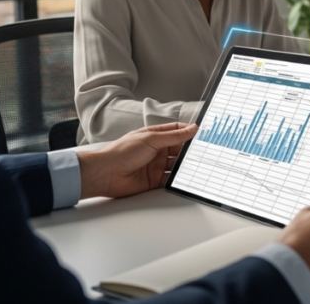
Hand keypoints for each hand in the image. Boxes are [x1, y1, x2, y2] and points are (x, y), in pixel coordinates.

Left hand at [77, 123, 197, 199]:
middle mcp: (156, 150)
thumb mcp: (151, 139)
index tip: (203, 133)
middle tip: (204, 151)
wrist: (105, 174)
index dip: (189, 131)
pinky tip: (186, 178)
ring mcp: (156, 165)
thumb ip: (174, 136)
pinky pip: (170, 179)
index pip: (176, 131)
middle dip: (190, 150)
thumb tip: (192, 129)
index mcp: (155, 136)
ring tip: (198, 164)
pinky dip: (178, 179)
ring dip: (186, 165)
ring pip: (177, 164)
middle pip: (179, 149)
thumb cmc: (122, 152)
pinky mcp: (154, 180)